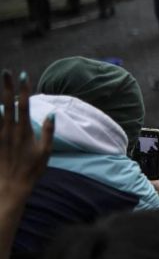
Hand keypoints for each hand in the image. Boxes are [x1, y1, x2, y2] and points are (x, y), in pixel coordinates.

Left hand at [0, 71, 54, 205]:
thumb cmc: (32, 169)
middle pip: (8, 103)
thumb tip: (52, 113)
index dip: (24, 89)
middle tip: (6, 72)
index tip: (23, 74)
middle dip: (7, 86)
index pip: (25, 104)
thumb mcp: (46, 151)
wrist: (11, 186)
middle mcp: (10, 129)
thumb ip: (48, 131)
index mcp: (24, 130)